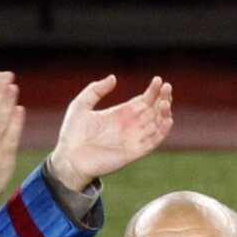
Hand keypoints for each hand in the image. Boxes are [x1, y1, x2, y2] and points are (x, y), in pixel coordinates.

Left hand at [47, 76, 172, 192]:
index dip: (153, 90)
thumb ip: (96, 90)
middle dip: (163, 98)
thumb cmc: (72, 134)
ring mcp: (133, 139)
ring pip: (156, 124)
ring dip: (164, 113)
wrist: (69, 159)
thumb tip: (113, 78)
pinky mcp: (133, 152)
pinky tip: (167, 120)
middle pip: (154, 110)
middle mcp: (129, 125)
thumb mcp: (81, 105)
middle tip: (167, 87)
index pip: (143, 100)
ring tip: (165, 102)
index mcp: (120, 113)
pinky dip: (162, 132)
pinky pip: (153, 142)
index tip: (159, 80)